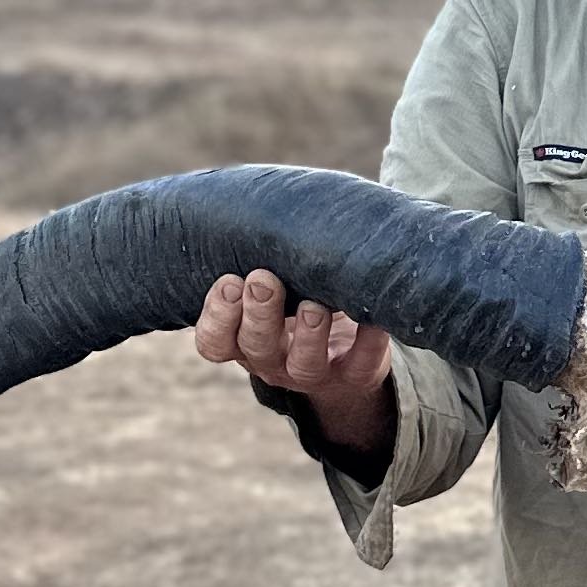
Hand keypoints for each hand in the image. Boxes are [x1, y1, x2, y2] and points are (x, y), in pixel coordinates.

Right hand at [195, 269, 395, 463]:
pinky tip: (372, 319)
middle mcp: (273, 361)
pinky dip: (368, 343)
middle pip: (256, 347)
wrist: (343, 356)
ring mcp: (314, 373)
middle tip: (263, 280)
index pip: (215, 341)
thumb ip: (261, 265)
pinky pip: (361, 364)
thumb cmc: (295, 306)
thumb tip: (260, 211)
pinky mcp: (355, 375)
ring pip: (304, 364)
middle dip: (259, 313)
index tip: (230, 281)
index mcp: (243, 341)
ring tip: (313, 306)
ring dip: (307, 335)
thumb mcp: (272, 291)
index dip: (217, 316)